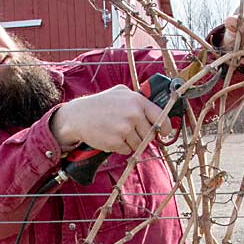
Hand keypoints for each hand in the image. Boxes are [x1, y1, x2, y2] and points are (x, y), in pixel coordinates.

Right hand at [50, 85, 165, 154]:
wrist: (78, 116)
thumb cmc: (100, 104)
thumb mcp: (121, 93)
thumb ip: (139, 100)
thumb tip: (158, 113)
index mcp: (137, 101)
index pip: (161, 118)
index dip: (165, 128)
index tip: (164, 132)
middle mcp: (133, 114)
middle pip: (149, 135)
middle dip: (142, 136)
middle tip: (130, 131)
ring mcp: (125, 129)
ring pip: (139, 144)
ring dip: (131, 142)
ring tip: (117, 132)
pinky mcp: (116, 142)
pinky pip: (127, 150)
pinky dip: (121, 147)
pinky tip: (111, 137)